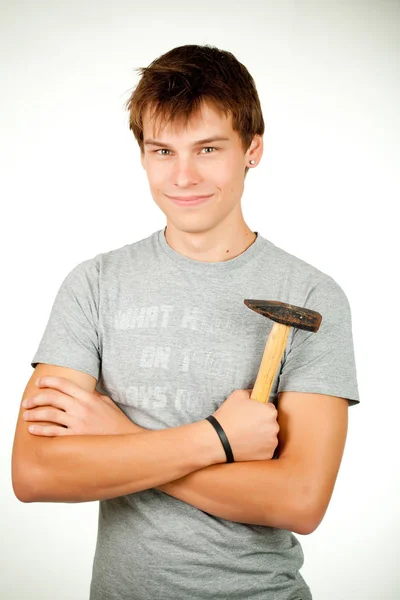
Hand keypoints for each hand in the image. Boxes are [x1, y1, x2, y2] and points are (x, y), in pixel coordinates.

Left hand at [22, 376, 143, 436]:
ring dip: (34, 414)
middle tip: (28, 401)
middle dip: (36, 398)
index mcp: (88, 398)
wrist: (126, 441)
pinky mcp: (75, 438)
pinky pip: (53, 432)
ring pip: (49, 414)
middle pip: (52, 398)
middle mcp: (81, 408)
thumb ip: (92, 395)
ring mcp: (78, 423)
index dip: (49, 381)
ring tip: (27, 415)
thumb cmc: (117, 422)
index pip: (64, 384)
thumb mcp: (106, 403)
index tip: (39, 383)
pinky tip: (32, 429)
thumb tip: (81, 390)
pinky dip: (40, 429)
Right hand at [211, 388, 278, 460]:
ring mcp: (272, 443)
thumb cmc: (228, 416)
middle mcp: (275, 427)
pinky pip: (266, 449)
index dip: (260, 411)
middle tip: (248, 425)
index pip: (270, 409)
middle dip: (262, 423)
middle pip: (271, 423)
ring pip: (270, 437)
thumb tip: (256, 393)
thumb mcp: (238, 395)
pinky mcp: (267, 455)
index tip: (252, 415)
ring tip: (246, 435)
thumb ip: (251, 392)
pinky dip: (259, 448)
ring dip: (262, 436)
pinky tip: (247, 444)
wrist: (217, 439)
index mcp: (270, 412)